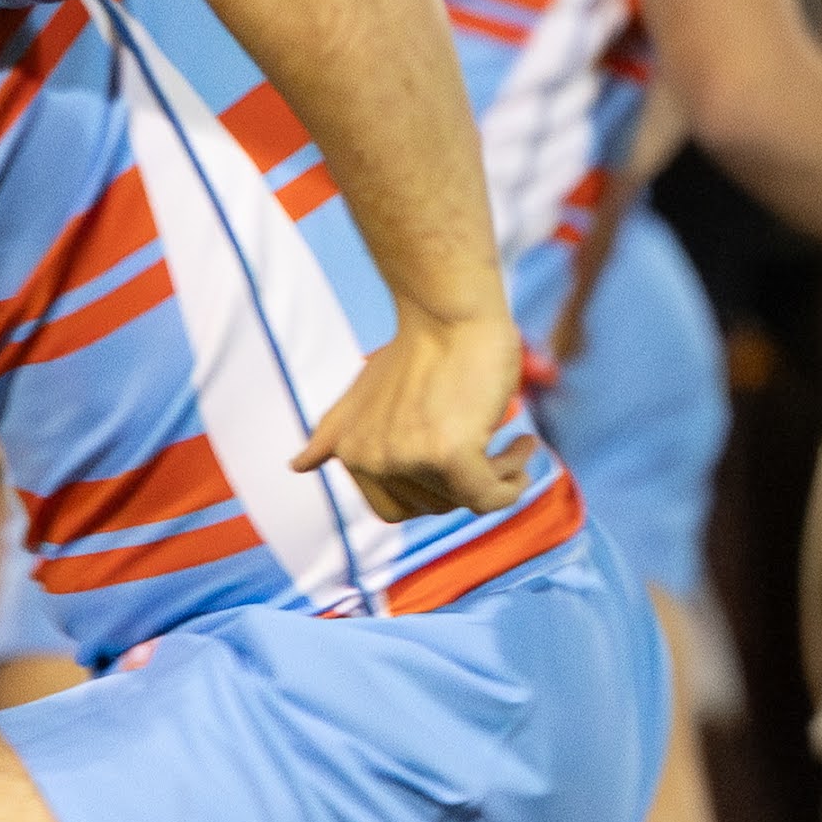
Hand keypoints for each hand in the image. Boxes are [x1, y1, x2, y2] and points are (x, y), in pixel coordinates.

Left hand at [296, 306, 528, 520]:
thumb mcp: (362, 396)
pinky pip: (491, 495)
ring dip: (500, 476)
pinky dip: (516, 476)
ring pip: (467, 502)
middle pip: (436, 508)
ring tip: (511, 440)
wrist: (448, 312)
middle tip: (490, 445)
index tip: (461, 463)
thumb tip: (295, 466)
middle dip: (469, 484)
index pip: (398, 510)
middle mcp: (372, 461)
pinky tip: (526, 442)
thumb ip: (334, 435)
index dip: (434, 492)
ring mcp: (408, 459)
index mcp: (351, 453)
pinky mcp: (449, 454)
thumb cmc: (415, 349)